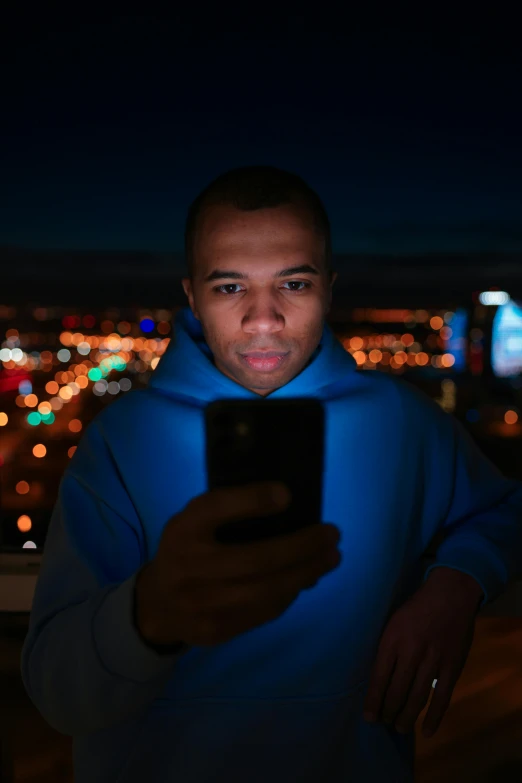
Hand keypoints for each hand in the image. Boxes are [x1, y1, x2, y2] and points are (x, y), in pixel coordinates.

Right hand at [135, 481, 341, 647]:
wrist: (157, 604)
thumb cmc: (188, 549)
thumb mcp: (195, 519)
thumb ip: (230, 508)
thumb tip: (286, 500)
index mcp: (182, 529)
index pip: (216, 508)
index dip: (253, 500)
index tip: (288, 494)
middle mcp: (187, 566)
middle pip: (255, 559)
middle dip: (302, 547)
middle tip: (332, 534)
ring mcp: (200, 604)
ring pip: (266, 591)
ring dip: (306, 573)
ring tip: (330, 558)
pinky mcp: (215, 630)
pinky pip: (263, 612)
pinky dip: (289, 593)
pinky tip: (304, 579)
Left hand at [363, 568, 481, 737]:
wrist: (449, 594)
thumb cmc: (416, 607)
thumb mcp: (393, 621)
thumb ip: (387, 647)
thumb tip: (376, 676)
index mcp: (393, 639)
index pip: (379, 678)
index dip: (373, 701)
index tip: (368, 717)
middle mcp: (412, 652)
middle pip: (397, 691)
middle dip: (388, 711)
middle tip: (384, 721)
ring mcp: (434, 660)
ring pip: (417, 697)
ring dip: (406, 717)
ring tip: (399, 727)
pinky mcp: (452, 665)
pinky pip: (442, 697)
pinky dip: (434, 717)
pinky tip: (426, 731)